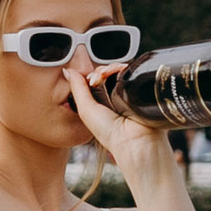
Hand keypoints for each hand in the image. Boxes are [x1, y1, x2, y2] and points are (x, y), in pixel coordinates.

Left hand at [62, 62, 178, 198]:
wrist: (135, 141)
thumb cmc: (109, 132)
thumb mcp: (86, 110)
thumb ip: (77, 90)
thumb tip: (67, 71)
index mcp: (102, 104)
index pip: (95, 81)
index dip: (90, 76)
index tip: (90, 80)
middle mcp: (116, 98)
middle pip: (107, 74)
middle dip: (101, 71)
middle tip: (98, 78)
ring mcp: (130, 94)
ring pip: (119, 72)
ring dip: (112, 68)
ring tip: (108, 74)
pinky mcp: (142, 89)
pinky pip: (134, 73)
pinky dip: (126, 68)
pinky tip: (121, 70)